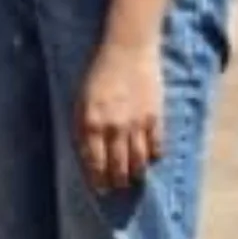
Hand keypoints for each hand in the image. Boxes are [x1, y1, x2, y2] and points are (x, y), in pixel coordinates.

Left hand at [75, 41, 164, 188]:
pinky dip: (153, 156)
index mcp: (91, 123)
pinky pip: (157, 146)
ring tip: (133, 178)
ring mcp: (136, 124)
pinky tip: (150, 159)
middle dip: (117, 182)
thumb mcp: (81, 99)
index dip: (98, 181)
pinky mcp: (155, 116)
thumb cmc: (99, 72)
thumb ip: (83, 127)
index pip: (95, 164)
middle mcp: (114, 127)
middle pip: (118, 167)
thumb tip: (87, 155)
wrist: (127, 48)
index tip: (100, 191)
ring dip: (135, 174)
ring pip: (138, 162)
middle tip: (117, 187)